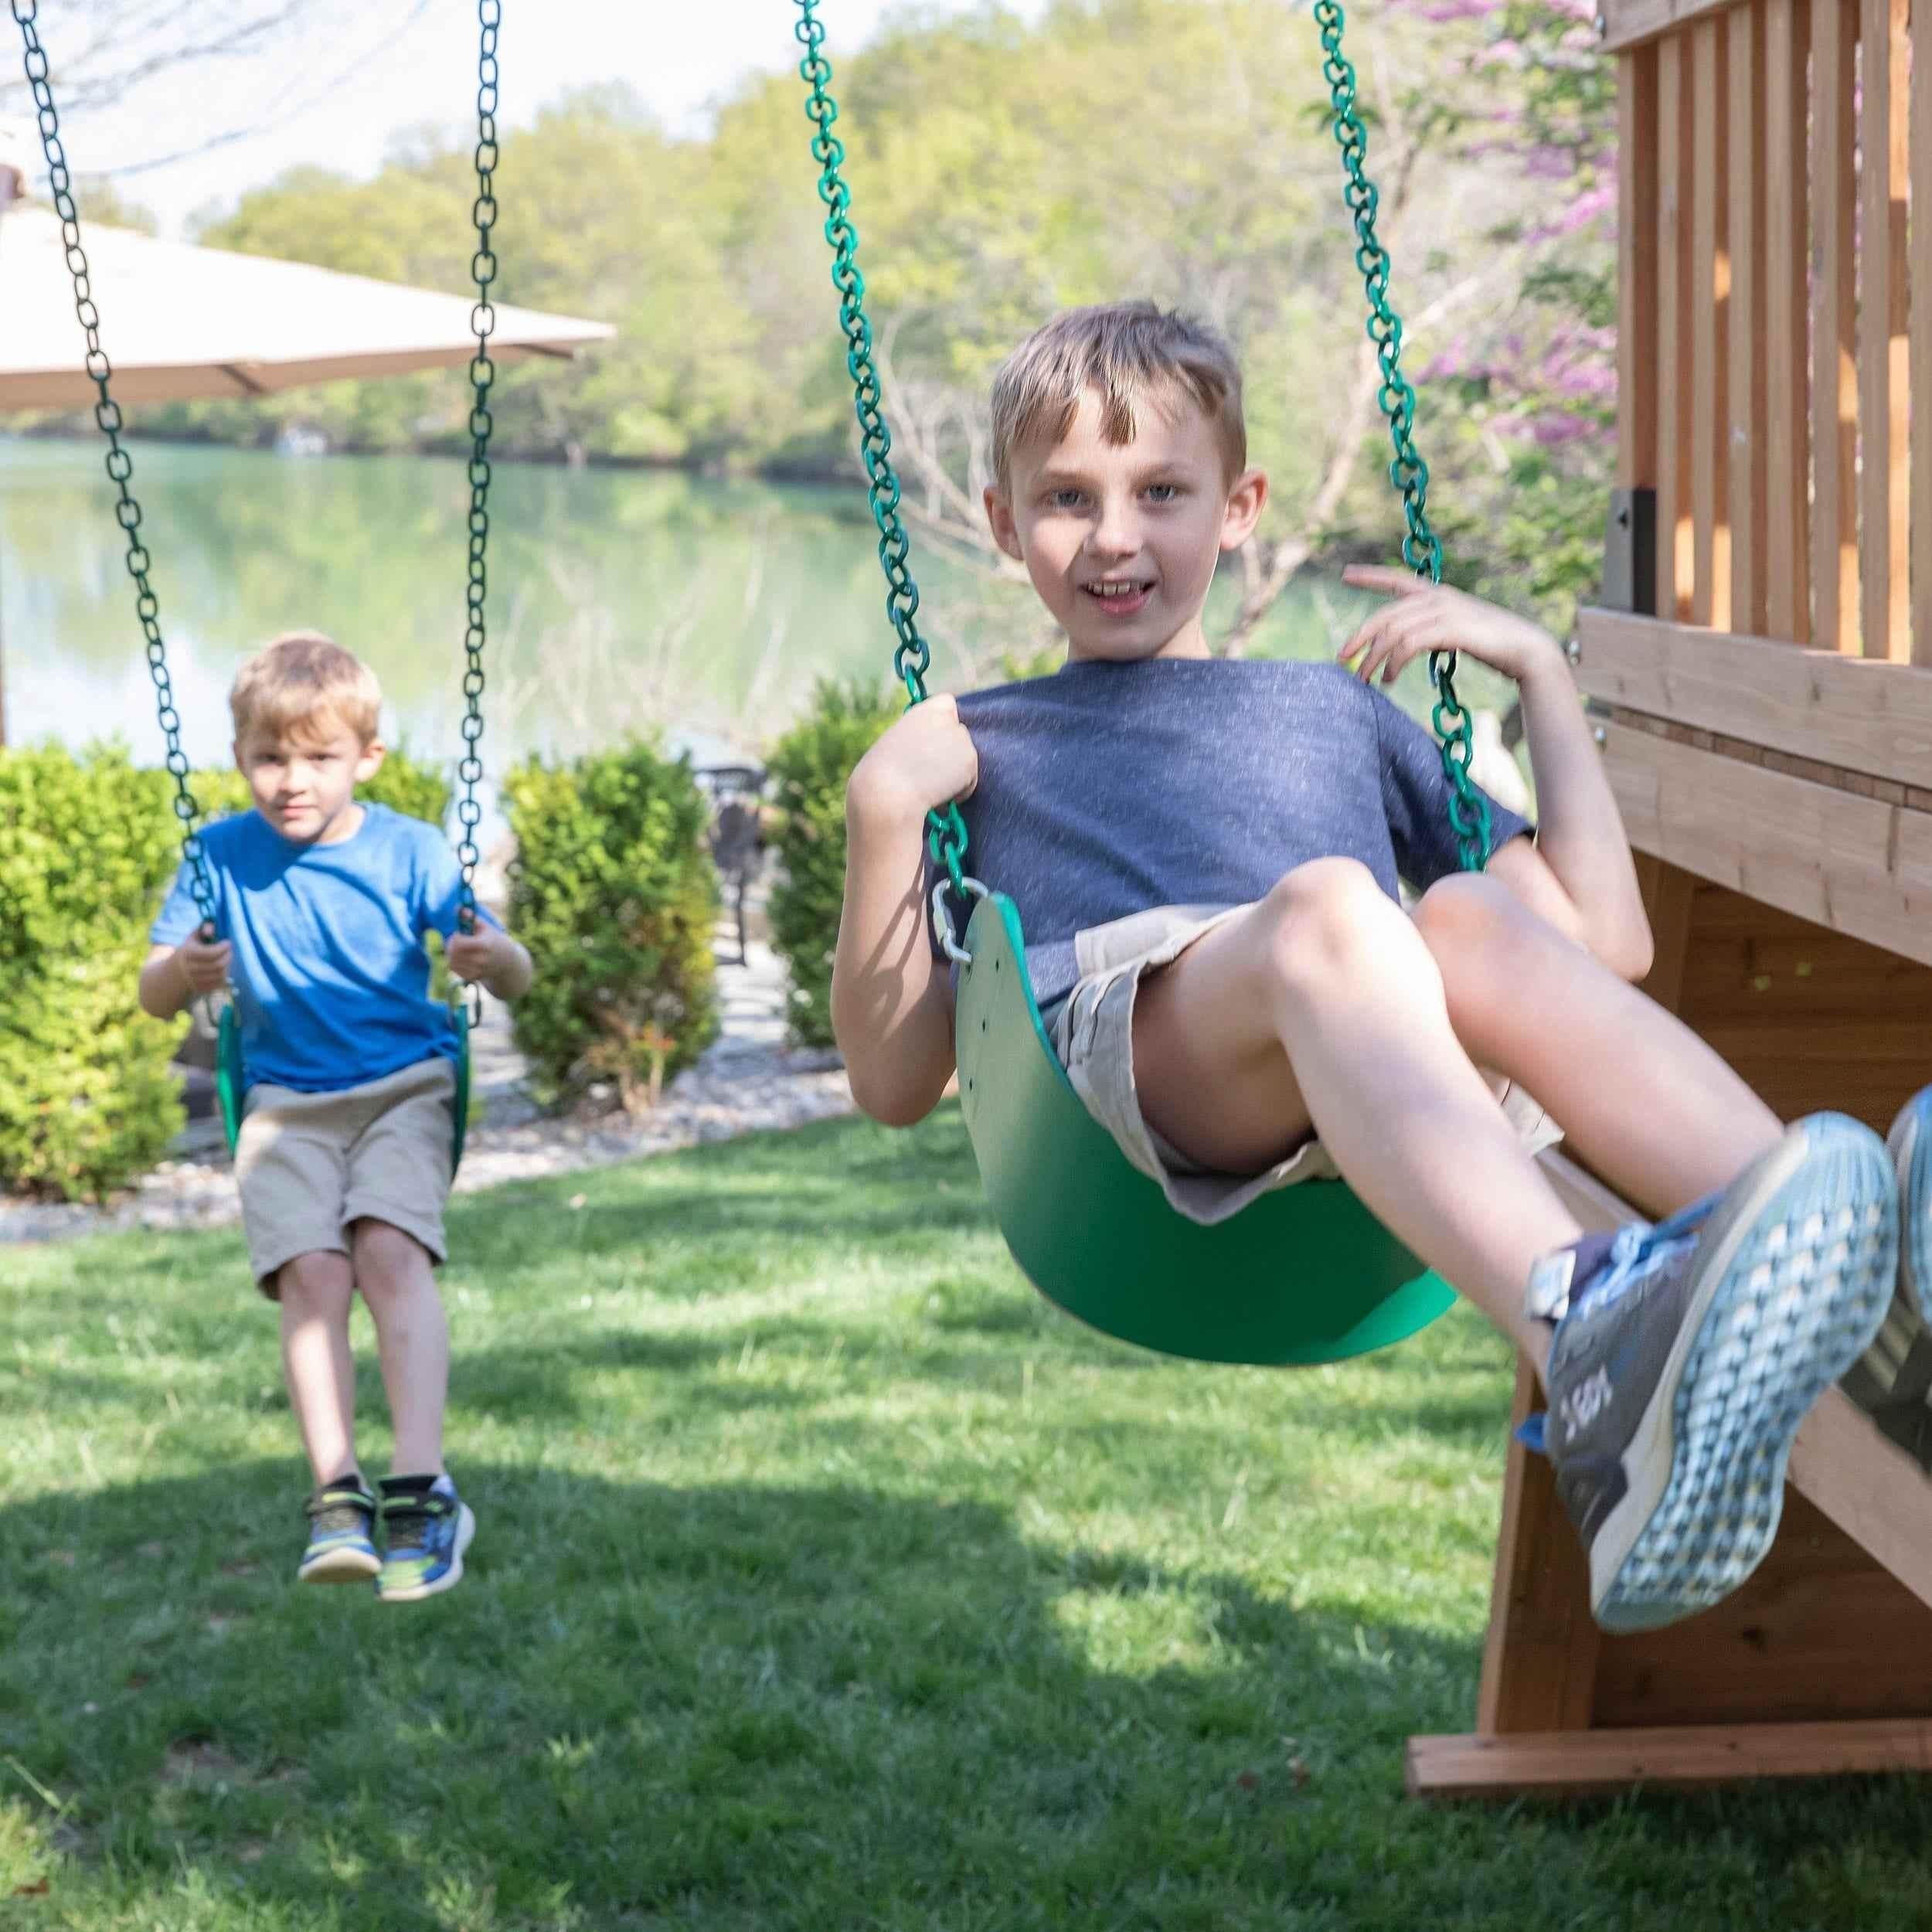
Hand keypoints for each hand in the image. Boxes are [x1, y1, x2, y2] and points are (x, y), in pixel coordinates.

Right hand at [175, 932, 231, 994]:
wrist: (174, 974)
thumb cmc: (189, 950)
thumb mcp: (193, 937)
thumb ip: (204, 927)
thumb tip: (212, 930)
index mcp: (186, 953)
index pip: (211, 953)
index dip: (223, 948)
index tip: (227, 942)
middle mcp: (189, 969)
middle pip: (218, 965)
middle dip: (228, 956)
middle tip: (229, 951)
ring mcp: (194, 981)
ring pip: (221, 974)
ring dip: (227, 965)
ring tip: (224, 958)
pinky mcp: (200, 989)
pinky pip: (220, 983)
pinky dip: (224, 975)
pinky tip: (221, 968)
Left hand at [446, 923, 507, 985]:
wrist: (507, 961)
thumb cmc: (494, 940)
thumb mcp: (486, 927)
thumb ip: (471, 918)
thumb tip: (457, 908)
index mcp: (485, 944)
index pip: (458, 942)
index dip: (455, 936)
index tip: (459, 933)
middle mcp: (481, 959)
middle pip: (453, 952)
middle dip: (450, 944)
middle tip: (455, 940)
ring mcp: (478, 970)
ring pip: (452, 961)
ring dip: (450, 953)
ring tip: (457, 948)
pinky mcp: (474, 977)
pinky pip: (455, 969)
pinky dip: (453, 962)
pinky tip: (460, 957)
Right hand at [847, 695, 977, 825]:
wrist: (888, 791)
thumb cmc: (881, 774)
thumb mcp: (897, 742)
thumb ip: (921, 736)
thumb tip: (938, 750)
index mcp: (923, 711)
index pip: (947, 703)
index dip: (945, 722)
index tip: (935, 740)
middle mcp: (945, 718)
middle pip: (959, 734)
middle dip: (951, 752)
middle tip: (930, 772)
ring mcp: (960, 738)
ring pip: (966, 758)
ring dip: (954, 774)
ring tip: (929, 786)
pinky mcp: (970, 759)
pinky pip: (970, 780)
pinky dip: (959, 791)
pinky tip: (938, 795)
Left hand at [1338, 566, 1560, 686]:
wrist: (1526, 650)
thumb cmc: (1493, 645)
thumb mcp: (1456, 632)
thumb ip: (1432, 631)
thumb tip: (1407, 645)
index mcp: (1438, 594)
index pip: (1397, 579)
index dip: (1370, 576)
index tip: (1345, 575)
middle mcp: (1438, 598)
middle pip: (1385, 615)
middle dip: (1359, 637)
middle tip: (1341, 658)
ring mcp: (1444, 611)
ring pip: (1393, 632)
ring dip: (1374, 659)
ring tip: (1366, 681)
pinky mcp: (1451, 629)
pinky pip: (1408, 644)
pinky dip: (1393, 663)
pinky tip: (1389, 678)